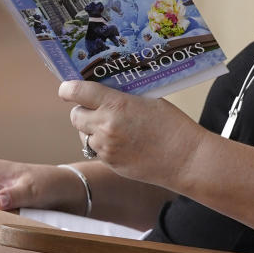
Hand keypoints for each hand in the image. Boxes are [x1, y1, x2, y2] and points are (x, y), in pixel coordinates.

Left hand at [58, 81, 203, 189]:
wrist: (186, 159)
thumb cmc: (173, 125)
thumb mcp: (149, 100)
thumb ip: (123, 97)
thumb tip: (105, 90)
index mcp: (116, 105)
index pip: (77, 92)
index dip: (68, 89)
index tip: (67, 88)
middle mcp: (106, 126)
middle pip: (75, 115)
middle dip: (82, 110)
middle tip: (95, 108)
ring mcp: (106, 148)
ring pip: (83, 135)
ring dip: (91, 129)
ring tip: (112, 127)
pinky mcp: (110, 163)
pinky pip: (95, 150)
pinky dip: (101, 145)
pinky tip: (121, 142)